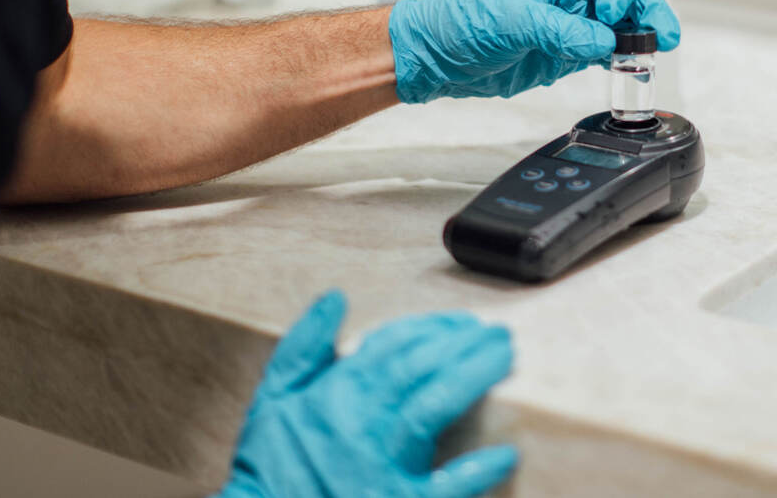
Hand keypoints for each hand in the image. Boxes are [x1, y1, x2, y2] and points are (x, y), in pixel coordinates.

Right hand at [218, 293, 516, 497]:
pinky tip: (506, 453)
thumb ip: (303, 346)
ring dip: (472, 376)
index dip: (431, 328)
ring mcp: (379, 464)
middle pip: (418, 367)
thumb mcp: (273, 400)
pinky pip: (441, 488)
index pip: (391, 344)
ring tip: (504, 357)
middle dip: (461, 342)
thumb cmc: (270, 468)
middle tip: (497, 332)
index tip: (462, 321)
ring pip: (431, 406)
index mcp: (335, 392)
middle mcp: (358, 422)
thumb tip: (334, 298)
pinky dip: (474, 471)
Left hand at [389, 0, 679, 103]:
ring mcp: (571, 22)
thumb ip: (561, 30)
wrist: (439, 57)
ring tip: (655, 54)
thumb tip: (601, 42)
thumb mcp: (513, 20)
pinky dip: (621, 57)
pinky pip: (605, 50)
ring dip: (639, 37)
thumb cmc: (464, 21)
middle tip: (665, 37)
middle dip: (646, 13)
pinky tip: (633, 66)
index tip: (610, 15)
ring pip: (619, 25)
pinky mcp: (567, 51)